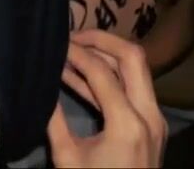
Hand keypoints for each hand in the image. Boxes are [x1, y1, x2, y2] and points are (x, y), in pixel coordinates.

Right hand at [47, 30, 167, 167]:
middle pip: (133, 57)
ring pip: (137, 70)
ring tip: (71, 51)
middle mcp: (149, 115)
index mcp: (128, 123)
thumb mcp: (67, 157)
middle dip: (101, 40)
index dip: (76, 52)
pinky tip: (79, 75)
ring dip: (106, 56)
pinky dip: (109, 77)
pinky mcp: (152, 127)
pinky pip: (133, 89)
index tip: (55, 43)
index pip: (101, 71)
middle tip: (72, 37)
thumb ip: (53, 119)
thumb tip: (39, 86)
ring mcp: (155, 120)